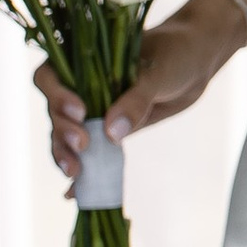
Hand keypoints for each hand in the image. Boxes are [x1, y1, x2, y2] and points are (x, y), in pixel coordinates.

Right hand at [38, 0, 246, 178]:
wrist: (196, 63)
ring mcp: (92, 111)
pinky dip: (83, 173)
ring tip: (75, 172)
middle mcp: (80, 86)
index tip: (80, 112)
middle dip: (63, 132)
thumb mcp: (157, 73)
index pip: (50, 77)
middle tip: (83, 145)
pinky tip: (75, 192)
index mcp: (82, 61)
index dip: (57, 96)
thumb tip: (112, 134)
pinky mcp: (107, 132)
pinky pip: (89, 154)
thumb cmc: (175, 53)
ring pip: (65, 136)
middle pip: (55, 113)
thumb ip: (135, 101)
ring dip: (65, 154)